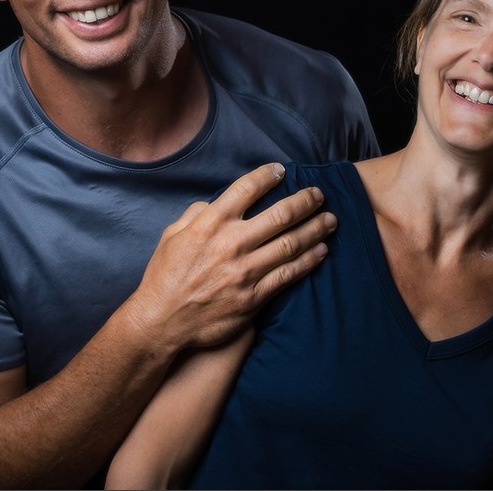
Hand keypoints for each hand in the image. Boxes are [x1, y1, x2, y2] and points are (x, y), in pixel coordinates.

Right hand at [126, 162, 336, 352]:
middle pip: (279, 215)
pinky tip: (321, 251)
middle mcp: (231, 244)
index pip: (245, 189)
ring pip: (290, 244)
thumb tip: (216, 203)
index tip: (281, 171)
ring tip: (330, 220)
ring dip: (314, 229)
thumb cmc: (164, 277)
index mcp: (210, 224)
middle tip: (319, 194)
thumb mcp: (172, 235)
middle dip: (304, 201)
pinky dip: (308, 261)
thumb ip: (195, 214)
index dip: (267, 176)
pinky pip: (288, 275)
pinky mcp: (253, 297)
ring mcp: (245, 272)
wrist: (162, 322)